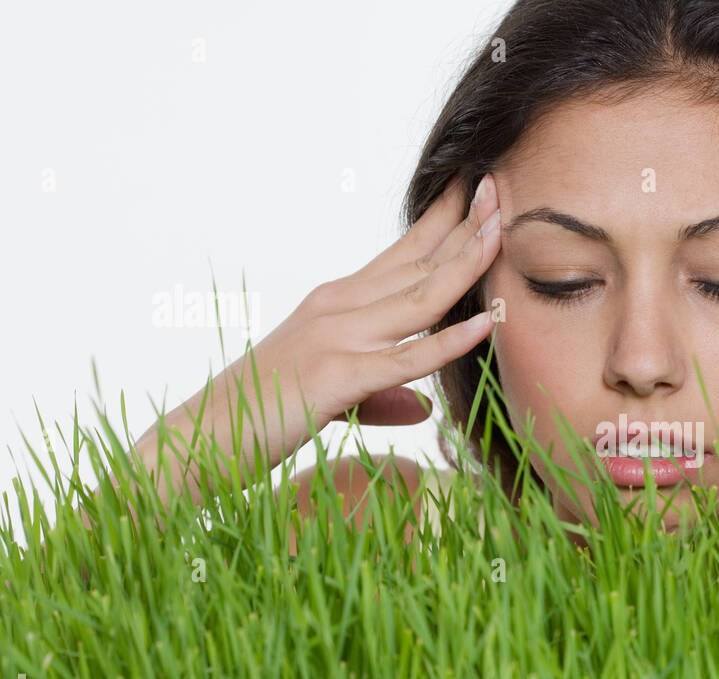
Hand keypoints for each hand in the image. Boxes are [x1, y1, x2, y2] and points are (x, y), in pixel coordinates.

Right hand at [202, 173, 501, 469]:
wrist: (202, 438)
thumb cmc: (261, 413)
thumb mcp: (332, 397)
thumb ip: (382, 396)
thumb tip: (421, 408)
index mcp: (336, 304)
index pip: (401, 254)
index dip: (441, 221)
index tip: (477, 191)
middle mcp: (338, 308)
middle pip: (416, 262)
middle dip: (463, 225)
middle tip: (500, 187)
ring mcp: (337, 339)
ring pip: (419, 297)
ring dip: (465, 263)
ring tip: (503, 234)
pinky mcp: (337, 377)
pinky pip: (407, 358)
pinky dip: (450, 340)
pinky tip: (488, 321)